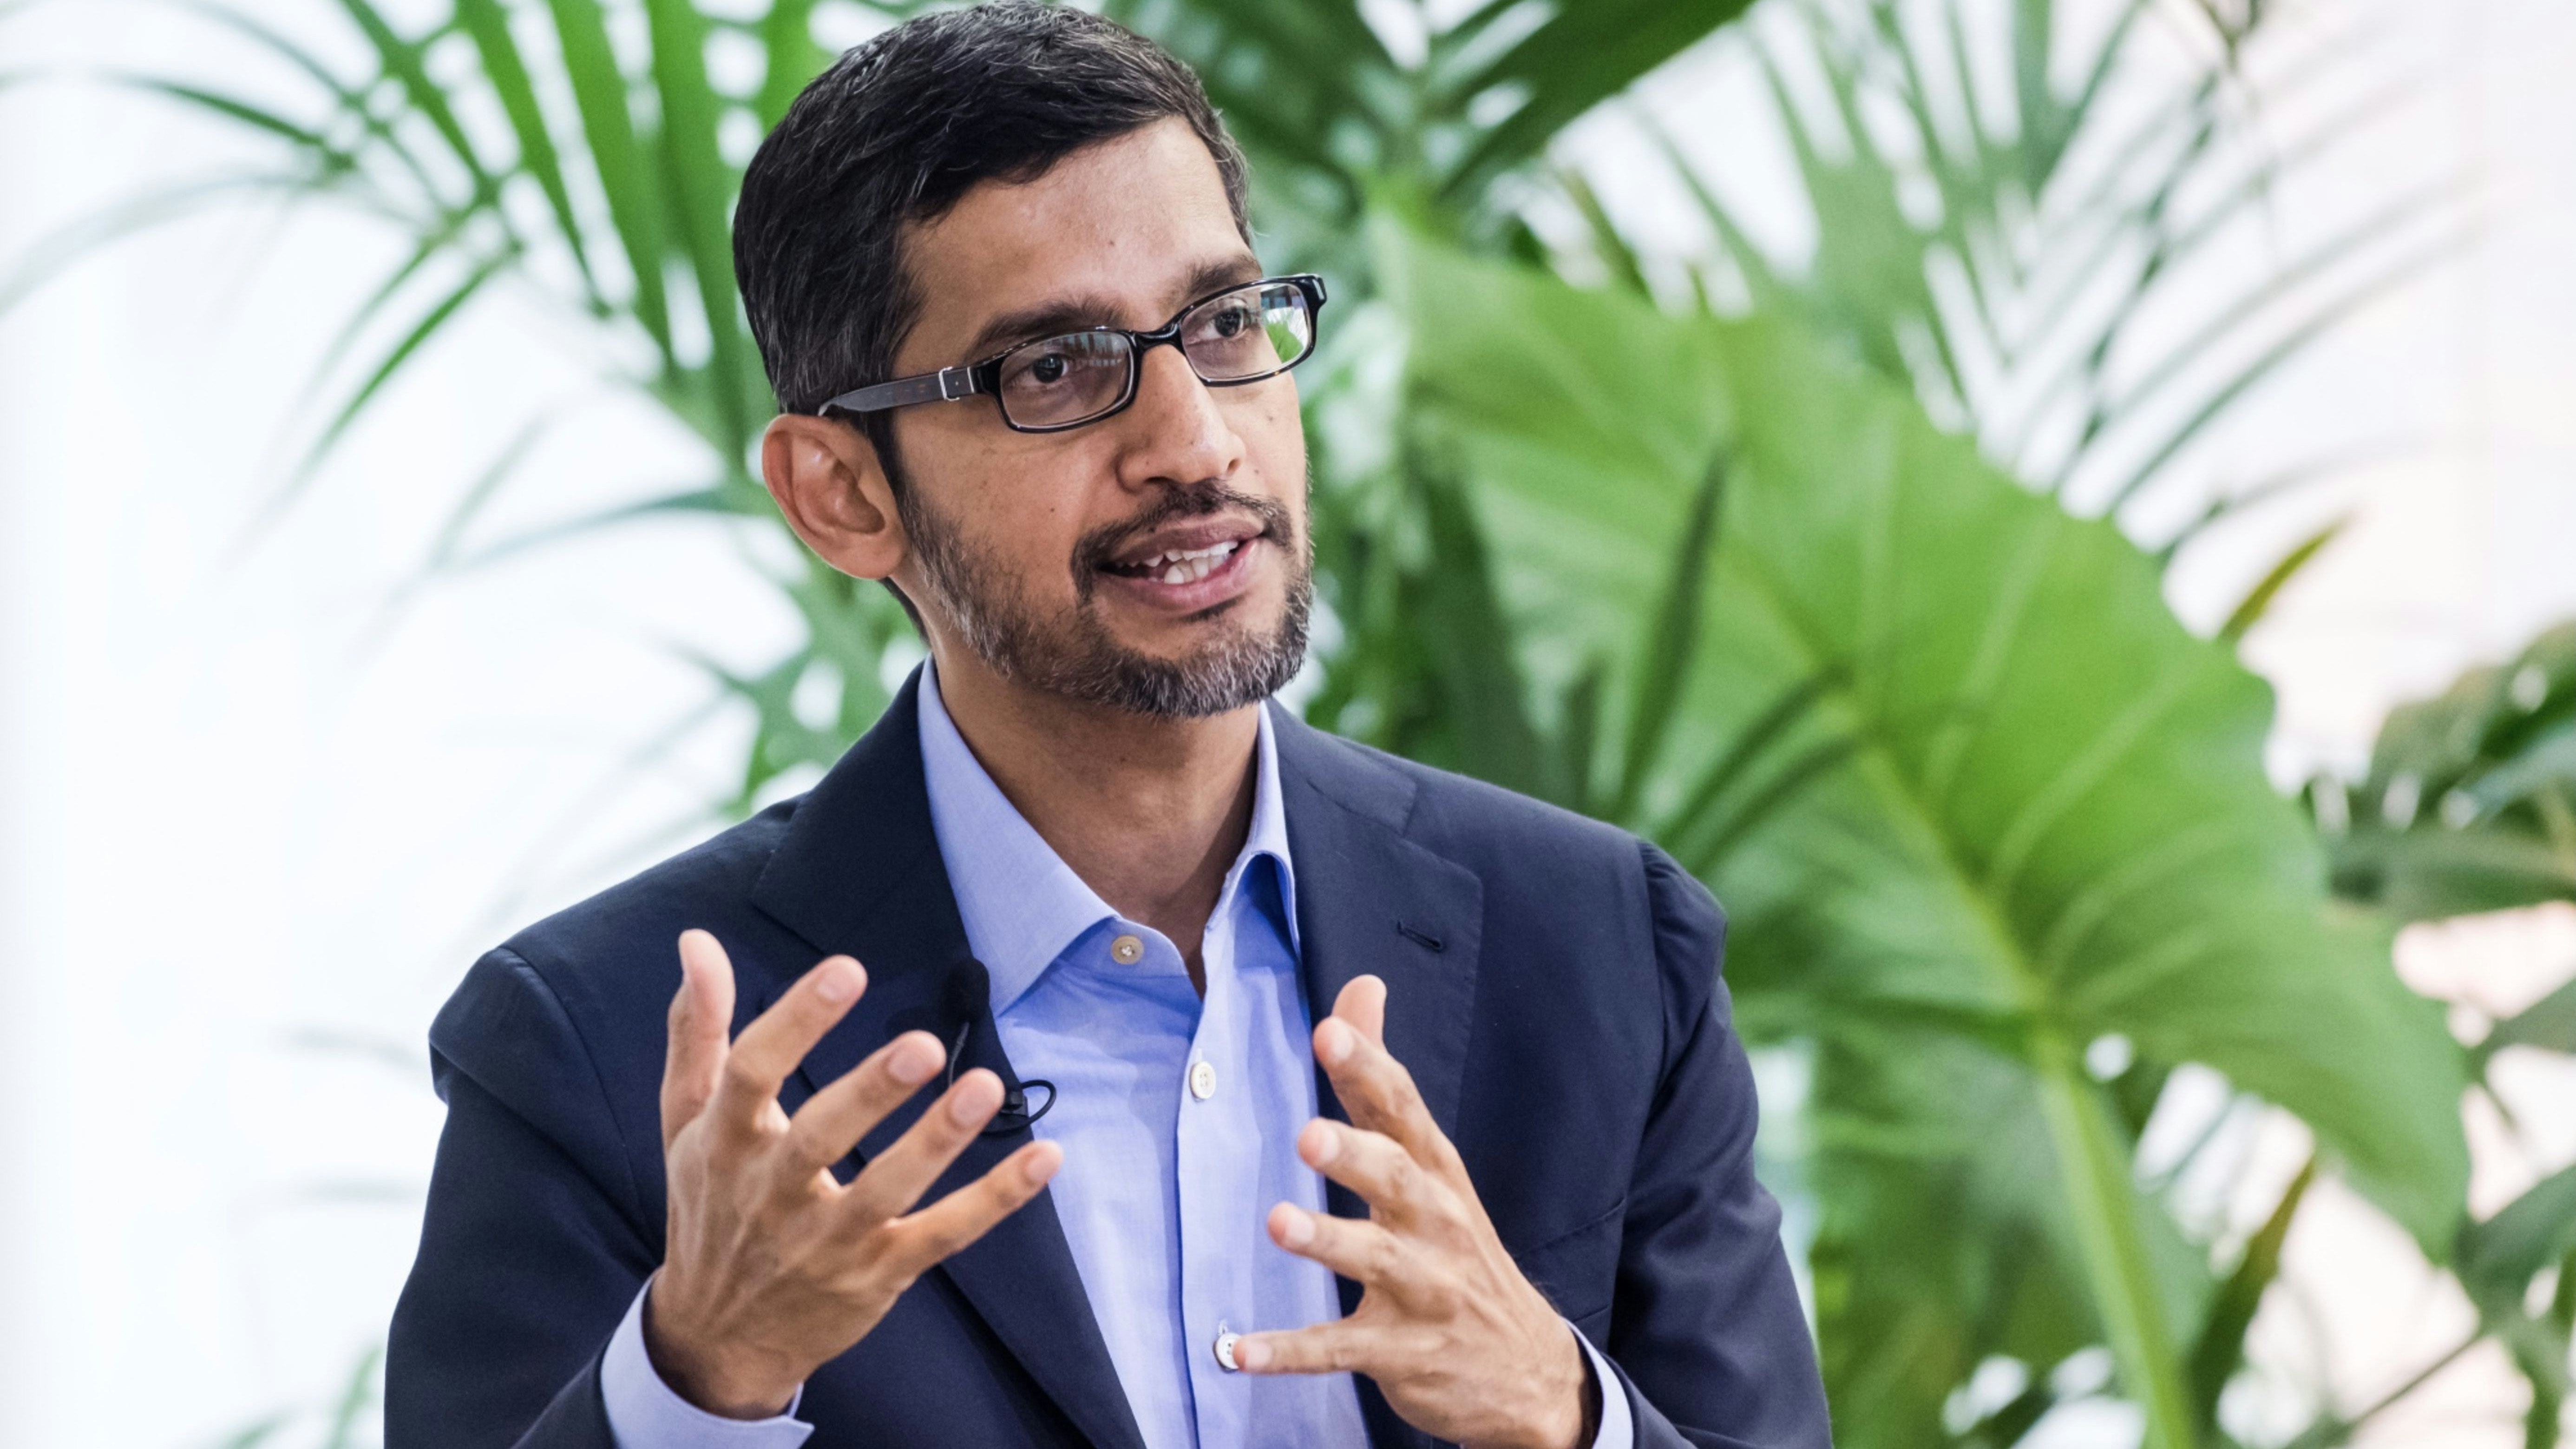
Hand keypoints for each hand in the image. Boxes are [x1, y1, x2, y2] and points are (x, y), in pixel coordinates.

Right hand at [645, 929, 1061, 1416]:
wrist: (715, 1337)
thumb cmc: (709, 1205)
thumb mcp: (686, 1120)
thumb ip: (697, 1030)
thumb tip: (698, 941)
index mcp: (725, 1143)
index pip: (752, 1075)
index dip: (796, 1022)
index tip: (846, 970)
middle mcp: (771, 1194)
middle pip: (819, 1137)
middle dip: (871, 1092)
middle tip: (922, 1045)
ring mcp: (828, 1241)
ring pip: (885, 1192)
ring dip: (937, 1142)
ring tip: (985, 1086)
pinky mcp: (878, 1274)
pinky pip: (942, 1235)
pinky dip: (995, 1200)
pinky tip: (1044, 1157)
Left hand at [1235, 976, 1593, 1448]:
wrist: (1527, 1369)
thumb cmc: (1458, 1248)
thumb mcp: (1430, 1162)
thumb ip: (1382, 1082)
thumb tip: (1360, 988)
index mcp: (1437, 1172)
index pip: (1404, 1110)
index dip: (1368, 1069)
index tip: (1330, 1032)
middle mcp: (1435, 1223)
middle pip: (1398, 1180)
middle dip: (1356, 1156)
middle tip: (1309, 1137)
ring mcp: (1423, 1290)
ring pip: (1376, 1261)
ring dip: (1327, 1241)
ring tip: (1279, 1222)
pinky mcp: (1401, 1352)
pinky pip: (1340, 1350)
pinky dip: (1291, 1352)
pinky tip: (1240, 1353)